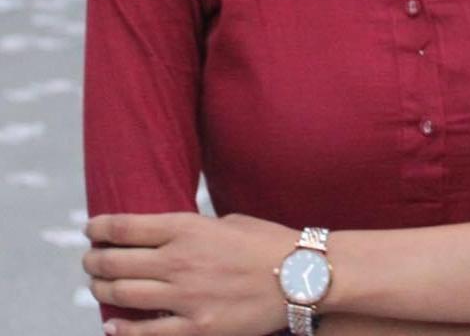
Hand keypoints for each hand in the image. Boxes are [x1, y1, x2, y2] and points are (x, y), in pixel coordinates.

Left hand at [83, 212, 297, 335]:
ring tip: (98, 285)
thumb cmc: (267, 242)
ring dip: (101, 290)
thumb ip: (192, 230)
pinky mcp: (196, 329)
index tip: (91, 229)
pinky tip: (112, 325)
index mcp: (188, 228)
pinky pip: (145, 333)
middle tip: (90, 259)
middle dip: (94, 260)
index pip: (126, 227)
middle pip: (115, 262)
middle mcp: (179, 262)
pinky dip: (121, 330)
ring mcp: (186, 298)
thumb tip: (164, 238)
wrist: (301, 276)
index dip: (99, 228)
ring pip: (122, 296)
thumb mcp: (227, 222)